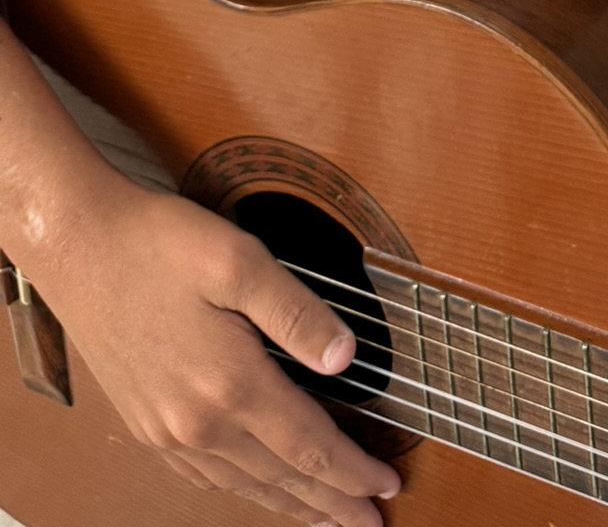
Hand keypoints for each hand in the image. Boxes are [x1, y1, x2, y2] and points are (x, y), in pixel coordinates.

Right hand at [32, 168, 401, 525]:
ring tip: (326, 516)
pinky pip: (207, 475)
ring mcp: (167, 430)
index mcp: (230, 384)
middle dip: (331, 503)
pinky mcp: (147, 424)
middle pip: (281, 477)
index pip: (309, 446)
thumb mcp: (241, 261)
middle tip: (370, 522)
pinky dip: (245, 489)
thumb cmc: (160, 246)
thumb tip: (347, 358)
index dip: (352, 472)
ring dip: (290, 503)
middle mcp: (197, 423)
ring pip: (244, 484)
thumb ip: (298, 315)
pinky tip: (259, 487)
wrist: (81, 247)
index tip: (388, 486)